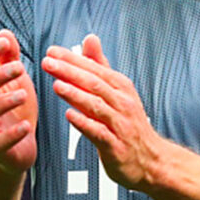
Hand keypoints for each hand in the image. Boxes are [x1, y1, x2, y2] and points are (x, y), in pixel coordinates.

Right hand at [0, 29, 37, 173]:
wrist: (16, 151)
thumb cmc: (15, 110)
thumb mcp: (16, 82)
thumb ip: (10, 59)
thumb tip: (4, 32)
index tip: (4, 41)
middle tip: (20, 67)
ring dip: (3, 103)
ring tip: (24, 94)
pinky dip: (11, 135)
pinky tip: (26, 126)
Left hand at [41, 34, 165, 191]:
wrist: (151, 160)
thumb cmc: (129, 124)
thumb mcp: (119, 91)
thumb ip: (100, 66)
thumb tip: (90, 39)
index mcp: (121, 87)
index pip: (94, 69)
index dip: (72, 59)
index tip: (51, 52)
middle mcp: (122, 103)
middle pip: (94, 84)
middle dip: (70, 72)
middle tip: (48, 63)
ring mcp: (120, 125)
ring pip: (97, 106)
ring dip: (76, 95)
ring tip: (57, 85)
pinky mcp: (116, 146)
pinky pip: (99, 133)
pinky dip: (85, 124)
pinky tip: (70, 116)